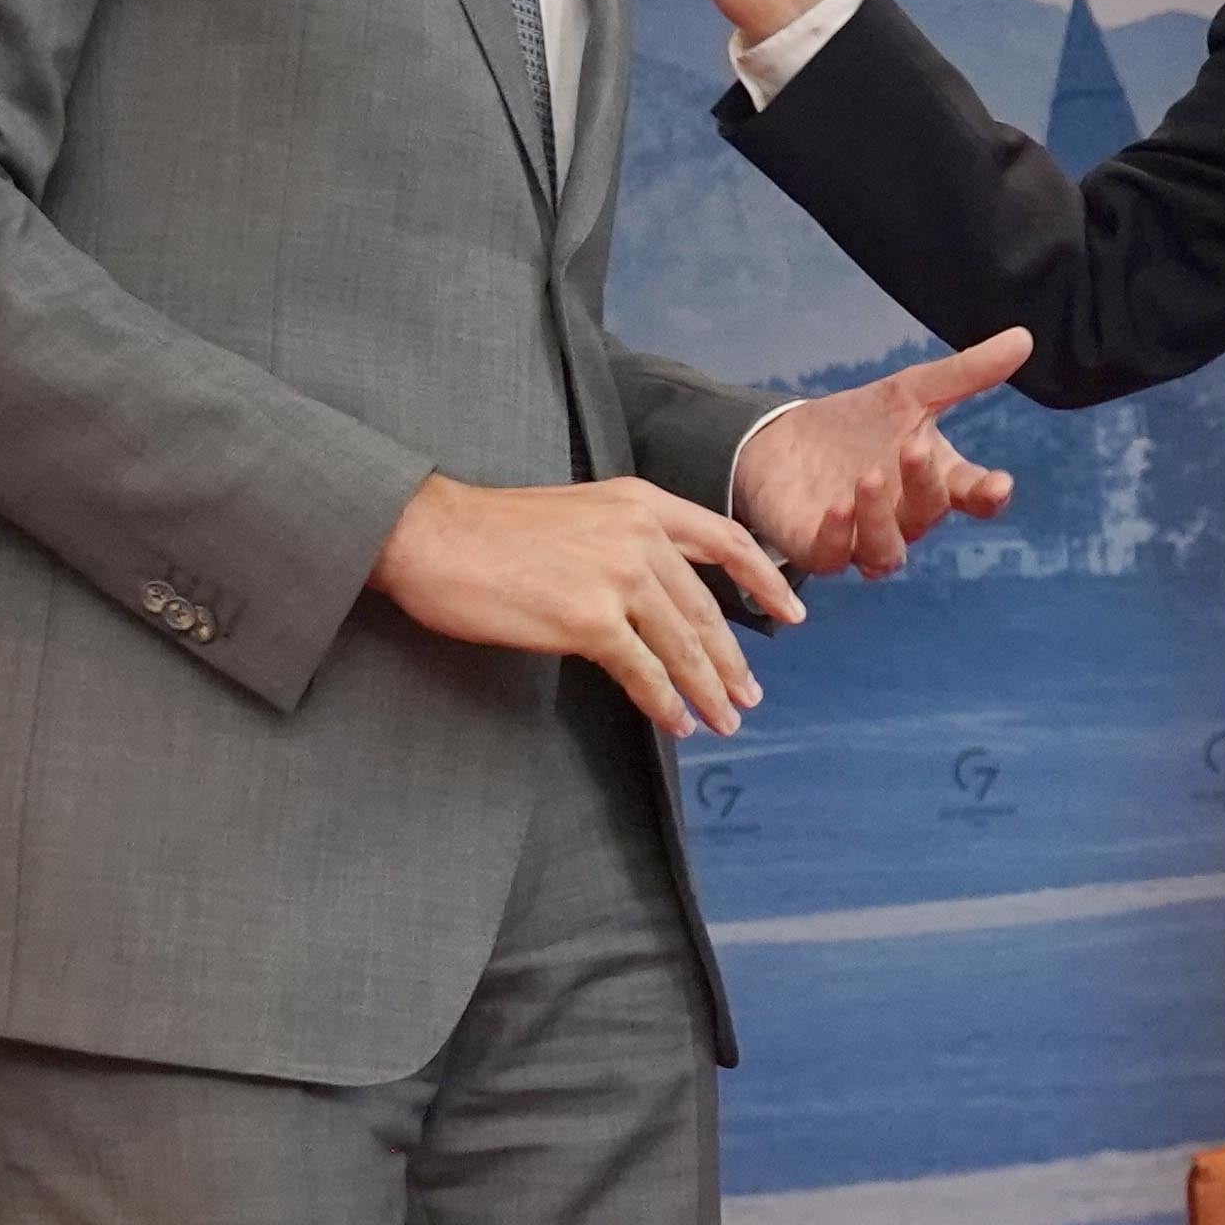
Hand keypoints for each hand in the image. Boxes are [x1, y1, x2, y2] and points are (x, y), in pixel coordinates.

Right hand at [367, 472, 805, 741]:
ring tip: (724, 719)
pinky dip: (665, 702)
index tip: (791, 612)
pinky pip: (643, 671)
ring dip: (707, 688)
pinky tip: (677, 722)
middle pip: (706, 606)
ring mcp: (617, 576)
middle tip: (749, 694)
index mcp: (640, 501)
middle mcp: (640, 533)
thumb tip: (657, 593)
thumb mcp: (579, 513)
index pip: (725, 539)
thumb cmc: (492, 530)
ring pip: (682, 643)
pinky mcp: (588, 620)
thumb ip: (626, 540)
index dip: (765, 579)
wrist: (433, 535)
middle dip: (732, 658)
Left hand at [733, 328, 1031, 577]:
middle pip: (928, 514)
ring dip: (882, 517)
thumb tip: (1025, 338)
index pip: (972, 494)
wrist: (786, 441)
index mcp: (935, 480)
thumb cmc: (859, 423)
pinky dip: (838, 537)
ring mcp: (863, 538)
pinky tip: (837, 508)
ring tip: (870, 477)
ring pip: (887, 550)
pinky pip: (834, 557)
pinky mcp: (820, 549)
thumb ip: (966, 373)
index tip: (999, 484)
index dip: (988, 494)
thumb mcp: (911, 390)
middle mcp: (905, 517)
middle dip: (924, 484)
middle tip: (913, 447)